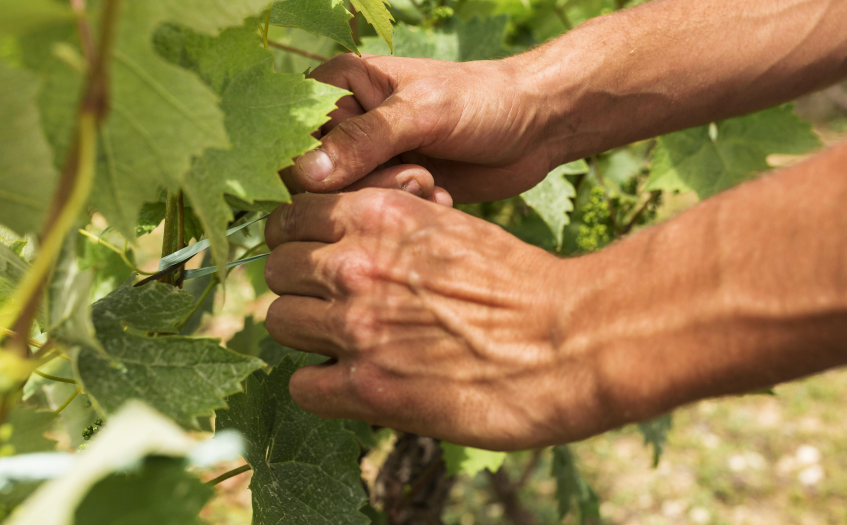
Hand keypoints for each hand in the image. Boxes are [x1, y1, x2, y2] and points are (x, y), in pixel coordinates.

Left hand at [262, 188, 606, 449]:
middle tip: (333, 305)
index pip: (290, 215)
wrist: (570, 338)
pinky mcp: (367, 386)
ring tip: (349, 345)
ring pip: (280, 323)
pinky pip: (302, 385)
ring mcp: (356, 326)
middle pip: (276, 269)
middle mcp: (355, 265)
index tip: (315, 257)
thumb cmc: (523, 283)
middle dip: (300, 286)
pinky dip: (322, 387)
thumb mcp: (451, 226)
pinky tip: (356, 384)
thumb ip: (395, 226)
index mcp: (378, 214)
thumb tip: (357, 239)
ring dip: (310, 335)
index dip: (300, 238)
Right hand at [283, 54, 556, 203]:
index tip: (356, 174)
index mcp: (337, 86)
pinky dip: (405, 212)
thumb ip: (364, 141)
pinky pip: (374, 217)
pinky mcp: (390, 190)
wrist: (537, 126)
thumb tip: (304, 175)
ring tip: (432, 182)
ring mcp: (366, 160)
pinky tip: (441, 197)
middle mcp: (342, 124)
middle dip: (364, 187)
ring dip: (389, 201)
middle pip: (312, 179)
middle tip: (416, 174)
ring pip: (344, 204)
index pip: (291, 136)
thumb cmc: (483, 100)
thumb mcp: (423, 112)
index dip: (314, 167)